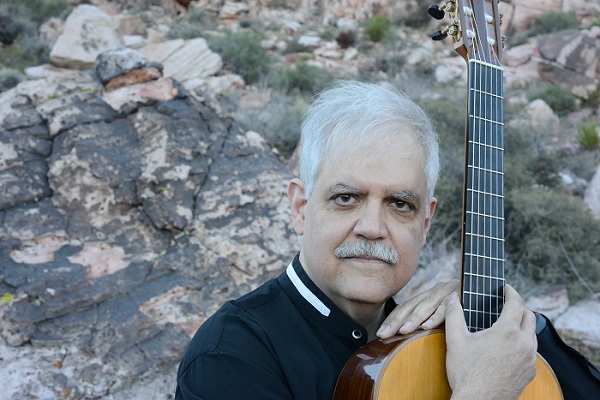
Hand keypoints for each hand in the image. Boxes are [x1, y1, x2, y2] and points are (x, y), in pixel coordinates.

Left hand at [377, 279, 458, 338]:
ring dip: (415, 319)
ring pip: (427, 306)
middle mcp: (435, 291)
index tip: (380, 333)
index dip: (392, 319)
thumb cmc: (461, 312)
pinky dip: (436, 317)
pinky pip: (447, 308)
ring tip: (403, 330)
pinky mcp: (461, 297)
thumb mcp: (438, 316)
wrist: (487, 293)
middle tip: (384, 334)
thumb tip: (401, 335)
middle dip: (397, 320)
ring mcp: (448, 292)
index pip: (405, 307)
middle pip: (411, 306)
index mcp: (427, 295)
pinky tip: (426, 326)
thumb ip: (424, 322)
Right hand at [445, 284, 537, 399]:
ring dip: (522, 326)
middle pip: (530, 316)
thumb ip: (454, 314)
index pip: (516, 303)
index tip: (505, 287)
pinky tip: (508, 346)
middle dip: (519, 307)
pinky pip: (531, 351)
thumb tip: (453, 297)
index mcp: (507, 332)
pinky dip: (523, 343)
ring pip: (532, 335)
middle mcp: (524, 344)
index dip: (511, 292)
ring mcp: (529, 360)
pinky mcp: (529, 373)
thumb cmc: (466, 373)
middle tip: (506, 304)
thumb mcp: (455, 340)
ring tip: (507, 324)